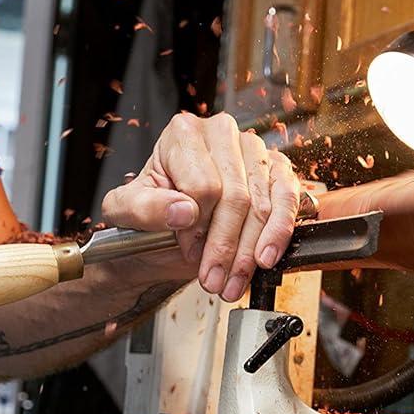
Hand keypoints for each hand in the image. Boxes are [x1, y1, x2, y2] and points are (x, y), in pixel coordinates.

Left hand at [101, 112, 300, 301]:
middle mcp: (222, 132)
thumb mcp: (125, 211)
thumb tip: (183, 211)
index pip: (203, 184)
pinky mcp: (277, 168)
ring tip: (234, 280)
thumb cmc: (148, 212)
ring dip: (250, 250)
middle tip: (214, 279)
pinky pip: (288, 197)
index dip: (197, 226)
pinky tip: (266, 258)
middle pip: (235, 196)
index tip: (188, 250)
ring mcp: (254, 149)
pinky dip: (279, 232)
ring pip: (262, 203)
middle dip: (225, 246)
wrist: (163, 230)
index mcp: (183, 133)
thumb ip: (144, 208)